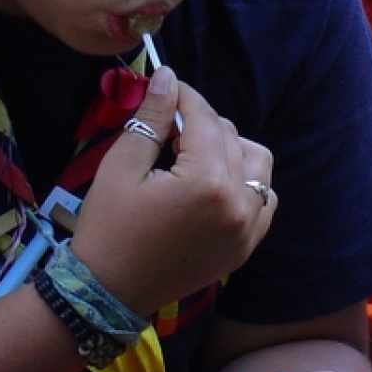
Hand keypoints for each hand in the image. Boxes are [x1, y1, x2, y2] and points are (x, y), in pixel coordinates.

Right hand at [70, 65, 276, 315]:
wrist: (108, 294)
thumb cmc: (108, 228)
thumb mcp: (122, 167)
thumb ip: (152, 118)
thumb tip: (168, 77)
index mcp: (206, 181)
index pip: (205, 119)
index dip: (184, 97)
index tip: (167, 88)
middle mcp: (238, 203)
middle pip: (231, 136)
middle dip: (202, 123)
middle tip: (168, 129)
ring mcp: (247, 228)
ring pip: (258, 163)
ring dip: (231, 148)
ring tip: (194, 155)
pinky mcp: (246, 246)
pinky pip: (264, 199)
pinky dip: (247, 182)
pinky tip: (215, 184)